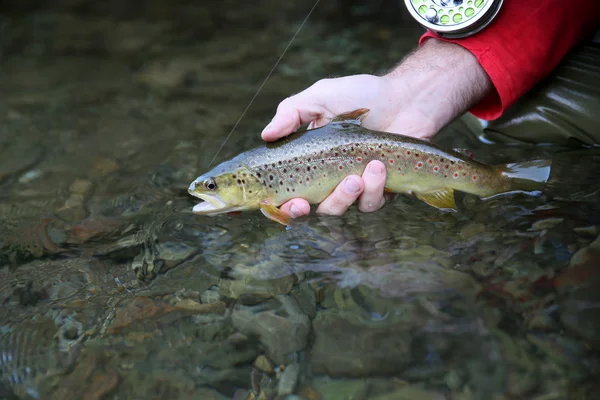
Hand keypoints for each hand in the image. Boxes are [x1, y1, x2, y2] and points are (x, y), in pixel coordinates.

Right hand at [262, 39, 492, 218]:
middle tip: (303, 204)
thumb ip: (291, 113)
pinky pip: (369, 204)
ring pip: (337, 208)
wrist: (405, 99)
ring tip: (358, 173)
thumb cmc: (361, 95)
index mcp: (306, 159)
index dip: (276, 201)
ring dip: (344, 196)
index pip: (283, 187)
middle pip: (303, 207)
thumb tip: (266, 135)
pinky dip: (373, 189)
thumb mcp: (320, 97)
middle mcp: (325, 177)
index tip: (279, 202)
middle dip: (299, 212)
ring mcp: (351, 186)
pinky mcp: (378, 190)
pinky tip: (378, 166)